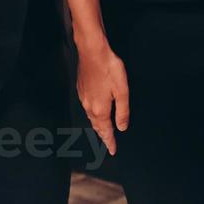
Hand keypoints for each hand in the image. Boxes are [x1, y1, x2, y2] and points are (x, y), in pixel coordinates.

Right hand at [75, 34, 128, 154]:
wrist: (93, 52)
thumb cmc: (110, 69)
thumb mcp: (122, 90)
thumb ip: (122, 110)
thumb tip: (122, 127)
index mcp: (100, 109)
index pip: (106, 130)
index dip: (109, 141)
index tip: (113, 150)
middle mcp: (89, 106)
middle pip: (97, 126)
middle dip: (103, 135)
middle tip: (108, 144)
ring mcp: (83, 98)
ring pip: (91, 118)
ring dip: (98, 126)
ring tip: (103, 132)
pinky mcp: (81, 90)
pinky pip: (88, 109)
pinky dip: (93, 116)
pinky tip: (96, 113)